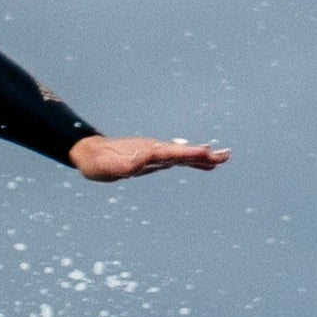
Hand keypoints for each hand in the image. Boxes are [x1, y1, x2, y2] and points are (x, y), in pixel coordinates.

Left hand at [70, 135, 227, 180]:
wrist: (90, 154)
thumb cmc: (98, 162)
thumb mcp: (109, 167)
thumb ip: (125, 164)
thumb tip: (140, 161)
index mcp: (148, 151)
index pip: (174, 152)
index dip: (191, 153)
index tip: (209, 152)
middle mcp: (155, 150)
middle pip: (184, 152)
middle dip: (204, 154)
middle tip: (226, 155)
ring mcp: (156, 153)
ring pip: (183, 155)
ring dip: (202, 157)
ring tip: (223, 158)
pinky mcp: (154, 159)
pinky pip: (177, 159)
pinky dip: (192, 161)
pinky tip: (203, 165)